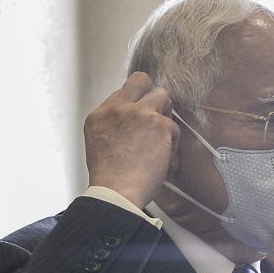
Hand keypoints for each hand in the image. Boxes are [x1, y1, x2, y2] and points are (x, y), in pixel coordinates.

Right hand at [83, 71, 179, 207]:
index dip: (136, 102)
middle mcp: (118, 109)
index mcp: (100, 115)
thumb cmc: (111, 179)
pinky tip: (164, 158)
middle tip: (156, 118)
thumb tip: (132, 124)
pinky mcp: (158, 124)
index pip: (123, 92)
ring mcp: (138, 113)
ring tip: (162, 140)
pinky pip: (174, 126)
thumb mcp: (99, 145)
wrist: (116, 192)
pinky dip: (172, 143)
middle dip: (152, 95)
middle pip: (141, 80)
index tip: (142, 115)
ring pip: (163, 95)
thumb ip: (114, 127)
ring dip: (166, 116)